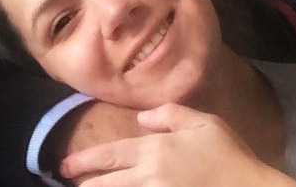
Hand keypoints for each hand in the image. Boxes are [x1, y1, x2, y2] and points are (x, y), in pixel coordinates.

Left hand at [60, 104, 295, 186]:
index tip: (65, 167)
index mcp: (155, 150)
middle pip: (104, 184)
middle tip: (67, 182)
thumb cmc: (230, 155)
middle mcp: (150, 176)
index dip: (83, 162)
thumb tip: (143, 118)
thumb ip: (170, 115)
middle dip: (83, 184)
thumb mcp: (204, 123)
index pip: (109, 156)